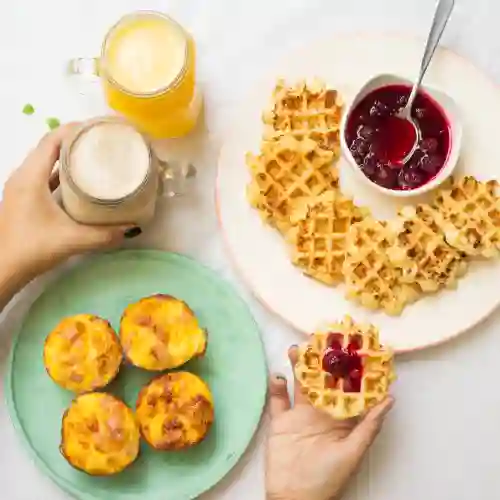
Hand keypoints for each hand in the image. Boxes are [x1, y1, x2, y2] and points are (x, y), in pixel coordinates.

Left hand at [0, 123, 132, 282]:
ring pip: (46, 161)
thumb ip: (104, 234)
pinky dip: (61, 173)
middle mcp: (23, 176)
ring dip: (68, 156)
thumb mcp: (72, 240)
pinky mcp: (23, 198)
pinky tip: (80, 181)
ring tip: (94, 157)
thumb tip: (131, 227)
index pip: (52, 141)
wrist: (3, 269)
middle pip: (49, 147)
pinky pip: (44, 176)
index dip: (74, 130)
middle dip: (75, 140)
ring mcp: (21, 187)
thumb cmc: (33, 248)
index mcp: (30, 177)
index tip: (98, 128)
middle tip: (102, 141)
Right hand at [266, 346, 393, 499]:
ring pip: (299, 384)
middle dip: (321, 361)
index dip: (349, 369)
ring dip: (298, 367)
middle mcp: (321, 412)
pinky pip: (278, 400)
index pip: (346, 388)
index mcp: (340, 418)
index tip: (352, 348)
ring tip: (297, 349)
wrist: (295, 497)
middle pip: (321, 381)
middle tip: (321, 339)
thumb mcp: (353, 452)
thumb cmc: (328, 478)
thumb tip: (390, 399)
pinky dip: (276, 386)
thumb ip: (369, 425)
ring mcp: (299, 415)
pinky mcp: (280, 421)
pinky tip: (277, 375)